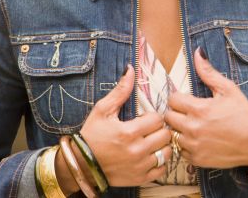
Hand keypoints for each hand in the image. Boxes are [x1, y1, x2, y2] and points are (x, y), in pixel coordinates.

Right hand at [76, 65, 172, 186]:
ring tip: (152, 142)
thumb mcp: (102, 111)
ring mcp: (139, 166)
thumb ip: (120, 91)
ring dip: (162, 146)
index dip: (153, 117)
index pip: (157, 119)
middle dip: (160, 130)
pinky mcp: (140, 178)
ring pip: (167, 152)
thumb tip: (130, 69)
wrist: (81, 164)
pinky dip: (160, 162)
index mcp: (128, 132)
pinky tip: (151, 156)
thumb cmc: (91, 136)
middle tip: (150, 130)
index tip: (146, 119)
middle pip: (165, 135)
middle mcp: (137, 150)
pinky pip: (162, 169)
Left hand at [164, 48, 247, 168]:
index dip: (179, 98)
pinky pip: (181, 151)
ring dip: (180, 130)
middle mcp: (193, 128)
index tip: (188, 100)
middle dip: (177, 112)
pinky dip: (187, 145)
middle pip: (168, 117)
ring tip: (194, 126)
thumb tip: (197, 53)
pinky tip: (199, 139)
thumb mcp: (229, 90)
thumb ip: (209, 73)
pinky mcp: (196, 159)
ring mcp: (193, 145)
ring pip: (173, 134)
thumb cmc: (244, 115)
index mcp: (199, 109)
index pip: (172, 100)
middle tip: (189, 112)